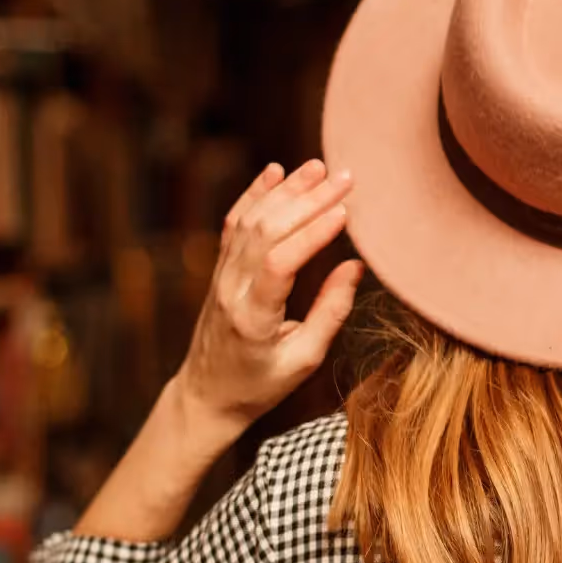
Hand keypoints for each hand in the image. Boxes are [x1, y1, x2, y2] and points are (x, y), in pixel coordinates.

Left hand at [177, 159, 366, 428]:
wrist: (207, 394)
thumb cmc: (259, 385)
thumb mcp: (304, 360)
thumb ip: (330, 313)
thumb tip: (354, 265)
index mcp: (253, 318)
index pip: (280, 263)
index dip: (312, 233)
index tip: (345, 212)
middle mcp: (232, 290)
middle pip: (267, 232)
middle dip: (308, 200)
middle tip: (345, 178)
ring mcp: (221, 276)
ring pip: (251, 221)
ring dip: (286, 191)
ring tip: (319, 168)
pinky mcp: (219, 270)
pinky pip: (234, 224)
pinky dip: (254, 194)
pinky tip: (275, 172)